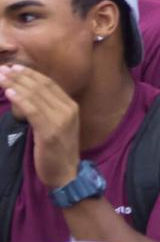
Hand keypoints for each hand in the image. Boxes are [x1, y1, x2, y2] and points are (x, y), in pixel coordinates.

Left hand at [0, 66, 80, 187]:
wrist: (66, 174)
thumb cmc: (57, 151)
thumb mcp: (57, 126)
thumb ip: (48, 110)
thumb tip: (28, 96)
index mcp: (70, 106)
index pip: (49, 84)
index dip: (31, 74)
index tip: (14, 68)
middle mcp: (68, 109)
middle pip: (41, 87)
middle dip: (20, 77)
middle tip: (3, 69)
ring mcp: (60, 120)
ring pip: (36, 96)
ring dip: (16, 85)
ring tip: (1, 78)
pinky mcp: (50, 131)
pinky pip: (33, 111)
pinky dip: (21, 100)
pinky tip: (9, 93)